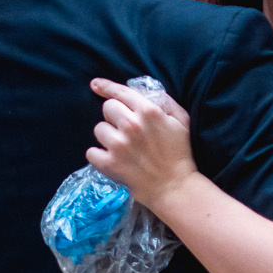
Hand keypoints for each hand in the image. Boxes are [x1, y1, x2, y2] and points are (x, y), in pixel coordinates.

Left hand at [86, 78, 195, 208]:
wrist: (174, 187)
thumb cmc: (179, 152)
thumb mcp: (181, 120)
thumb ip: (164, 101)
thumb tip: (142, 92)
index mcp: (149, 111)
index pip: (121, 92)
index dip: (106, 86)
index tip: (95, 85)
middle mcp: (132, 125)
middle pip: (107, 107)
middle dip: (114, 116)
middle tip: (125, 129)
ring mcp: (119, 145)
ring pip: (98, 129)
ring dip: (107, 136)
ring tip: (121, 147)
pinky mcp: (109, 164)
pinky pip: (91, 152)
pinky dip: (98, 156)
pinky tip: (112, 159)